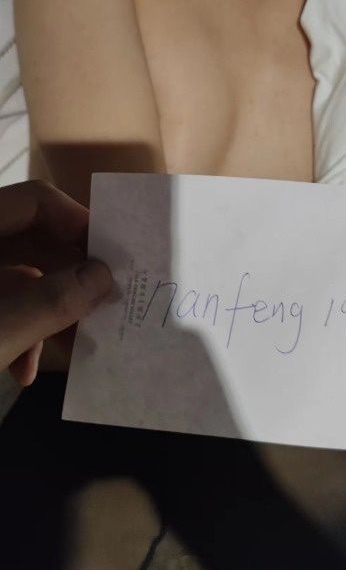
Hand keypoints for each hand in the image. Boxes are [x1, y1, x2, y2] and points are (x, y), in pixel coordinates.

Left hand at [0, 180, 112, 385]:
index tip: (112, 256)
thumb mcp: (1, 329)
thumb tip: (103, 276)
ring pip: (17, 278)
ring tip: (73, 344)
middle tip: (103, 302)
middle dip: (68, 277)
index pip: (34, 200)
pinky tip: (24, 369)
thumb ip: (53, 301)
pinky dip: (17, 331)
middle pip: (30, 240)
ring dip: (46, 312)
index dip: (76, 221)